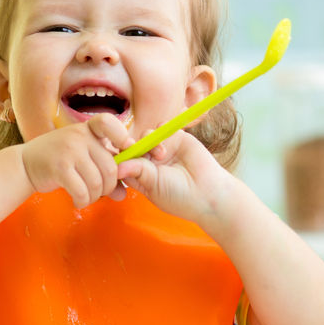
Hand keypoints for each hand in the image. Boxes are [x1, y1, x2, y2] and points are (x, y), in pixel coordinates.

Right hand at [20, 114, 134, 207]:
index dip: (122, 136)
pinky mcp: (60, 168)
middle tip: (100, 192)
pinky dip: (83, 201)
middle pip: (110, 167)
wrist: (24, 165)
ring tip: (87, 197)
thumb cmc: (58, 160)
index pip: (108, 122)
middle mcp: (79, 136)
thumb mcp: (82, 157)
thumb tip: (122, 194)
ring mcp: (69, 151)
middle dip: (109, 186)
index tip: (125, 150)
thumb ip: (103, 171)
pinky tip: (78, 201)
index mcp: (87, 129)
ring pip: (97, 182)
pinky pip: (82, 192)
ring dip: (95, 197)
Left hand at [116, 130, 234, 230]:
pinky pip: (161, 127)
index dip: (118, 157)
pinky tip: (165, 142)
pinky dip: (159, 130)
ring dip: (149, 142)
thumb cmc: (179, 197)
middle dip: (131, 146)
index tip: (114, 156)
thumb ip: (137, 172)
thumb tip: (116, 166)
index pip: (122, 162)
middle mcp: (149, 161)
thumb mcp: (153, 186)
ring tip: (161, 155)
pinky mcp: (175, 138)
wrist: (208, 192)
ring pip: (145, 136)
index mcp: (140, 176)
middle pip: (131, 146)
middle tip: (134, 150)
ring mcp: (162, 149)